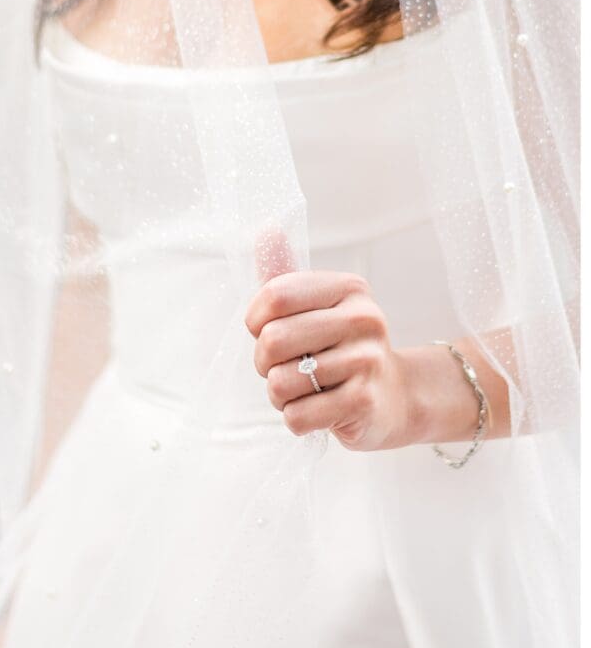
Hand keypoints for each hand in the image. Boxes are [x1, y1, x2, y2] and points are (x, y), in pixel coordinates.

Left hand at [245, 266, 415, 451]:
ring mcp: (367, 361)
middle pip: (273, 340)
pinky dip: (295, 418)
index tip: (268, 331)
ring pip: (280, 382)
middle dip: (264, 362)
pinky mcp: (363, 402)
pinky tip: (317, 409)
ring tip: (305, 390)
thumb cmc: (340, 349)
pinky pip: (296, 415)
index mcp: (348, 288)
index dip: (255, 321)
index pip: (274, 296)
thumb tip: (266, 229)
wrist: (393, 397)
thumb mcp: (317, 307)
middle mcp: (363, 318)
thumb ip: (286, 273)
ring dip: (280, 394)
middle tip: (286, 367)